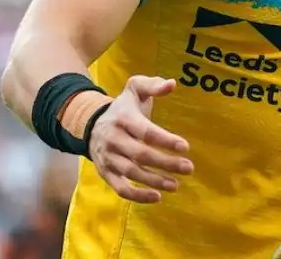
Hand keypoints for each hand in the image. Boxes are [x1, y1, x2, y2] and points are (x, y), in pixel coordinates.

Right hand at [88, 75, 192, 203]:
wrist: (91, 123)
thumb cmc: (124, 106)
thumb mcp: (136, 88)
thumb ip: (153, 85)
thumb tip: (172, 84)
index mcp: (123, 118)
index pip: (145, 131)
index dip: (165, 140)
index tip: (185, 147)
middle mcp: (113, 139)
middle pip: (140, 154)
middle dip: (166, 163)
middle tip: (188, 168)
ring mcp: (107, 158)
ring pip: (131, 173)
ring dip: (155, 181)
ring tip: (176, 184)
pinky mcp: (105, 172)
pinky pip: (120, 188)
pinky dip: (137, 196)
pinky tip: (157, 196)